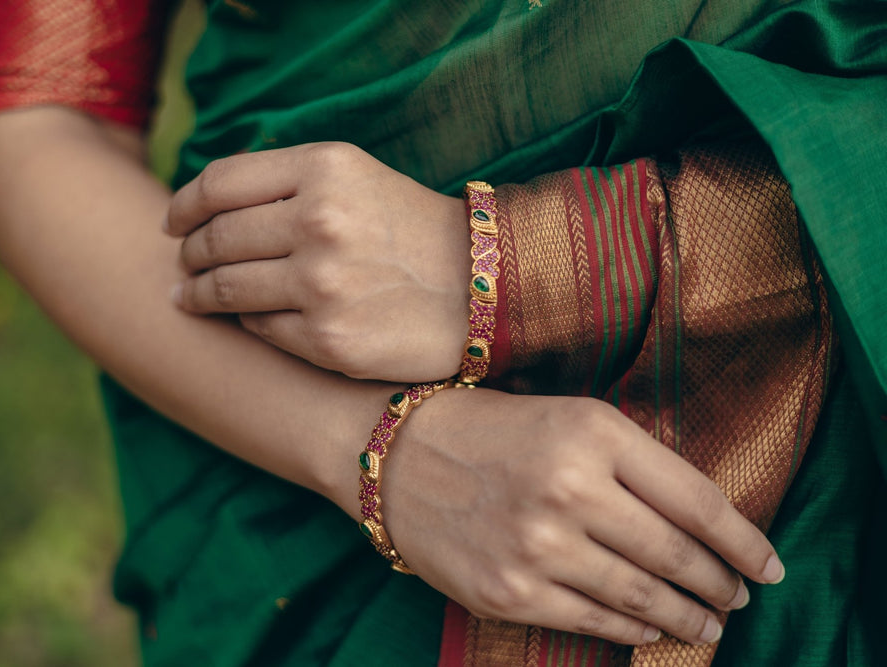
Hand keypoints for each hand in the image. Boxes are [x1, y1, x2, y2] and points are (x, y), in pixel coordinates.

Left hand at [165, 142, 469, 381]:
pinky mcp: (327, 337)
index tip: (172, 222)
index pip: (220, 183)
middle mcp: (319, 221)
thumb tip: (210, 204)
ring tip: (187, 297)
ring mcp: (321, 282)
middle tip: (180, 263)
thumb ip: (288, 179)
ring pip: (226, 288)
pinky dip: (244, 322)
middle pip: (215, 237)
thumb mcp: (358, 177)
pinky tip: (244, 319)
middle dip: (187, 254)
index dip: (184, 204)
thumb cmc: (413, 229)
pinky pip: (258, 328)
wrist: (483, 288)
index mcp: (324, 169)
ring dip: (197, 293)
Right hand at [383, 389, 782, 645]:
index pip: (696, 500)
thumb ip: (633, 461)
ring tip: (710, 623)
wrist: (397, 458)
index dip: (744, 540)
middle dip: (721, 583)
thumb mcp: (568, 417)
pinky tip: (652, 627)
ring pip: (642, 596)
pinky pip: (595, 620)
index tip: (768, 564)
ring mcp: (538, 546)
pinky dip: (635, 629)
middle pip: (676, 553)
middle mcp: (569, 489)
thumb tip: (700, 522)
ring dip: (688, 616)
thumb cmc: (490, 430)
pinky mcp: (510, 591)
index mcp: (592, 433)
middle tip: (739, 597)